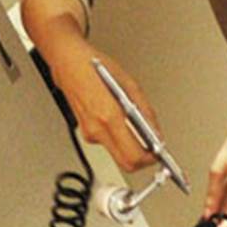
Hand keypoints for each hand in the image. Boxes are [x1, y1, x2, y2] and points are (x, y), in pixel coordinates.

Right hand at [48, 35, 160, 171]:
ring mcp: (90, 133)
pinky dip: (119, 139)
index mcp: (110, 116)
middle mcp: (97, 129)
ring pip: (117, 155)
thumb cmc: (96, 68)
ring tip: (135, 129)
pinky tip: (120, 122)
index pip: (134, 155)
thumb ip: (146, 113)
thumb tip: (155, 134)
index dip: (150, 158)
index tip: (158, 152)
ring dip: (130, 148)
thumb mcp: (130, 85)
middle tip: (151, 148)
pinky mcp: (87, 133)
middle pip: (126, 163)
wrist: (68, 63)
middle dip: (141, 159)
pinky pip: (109, 144)